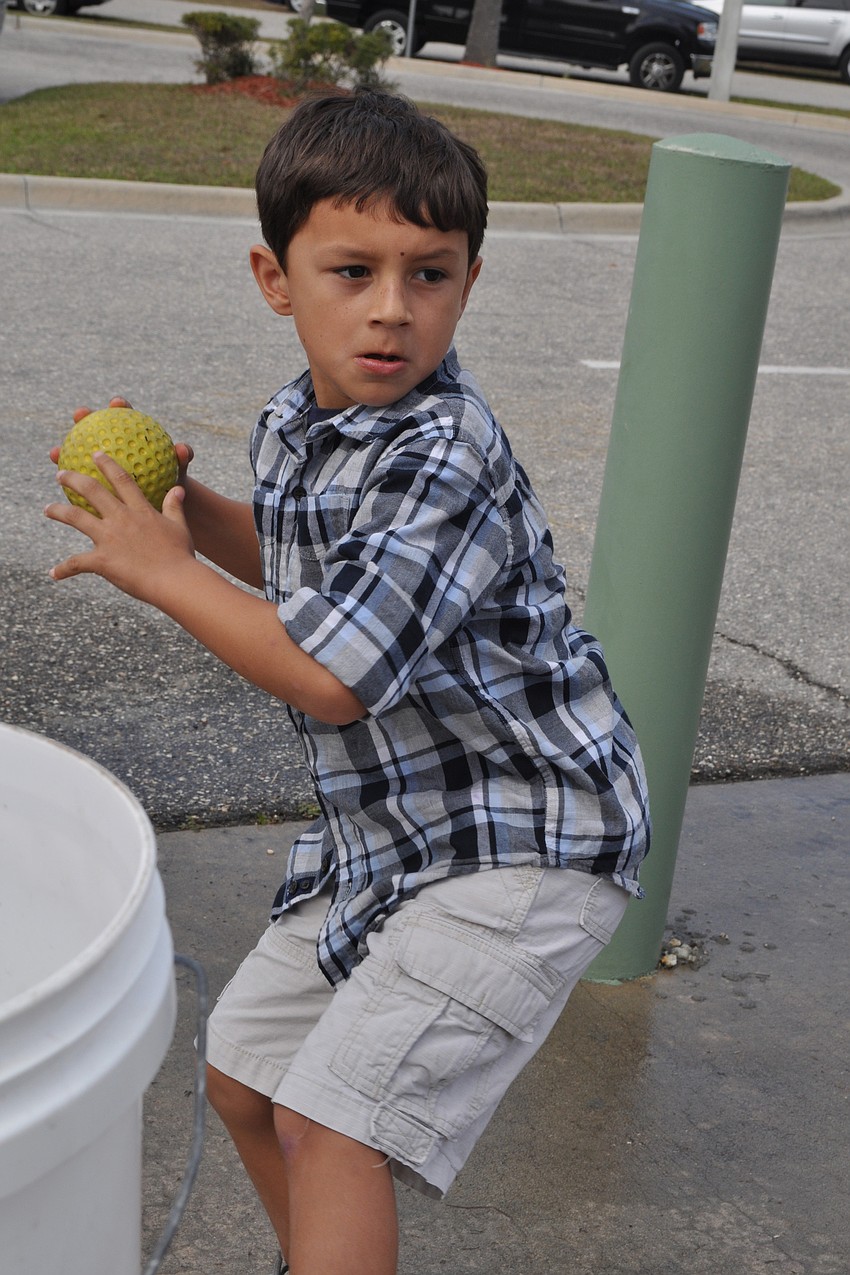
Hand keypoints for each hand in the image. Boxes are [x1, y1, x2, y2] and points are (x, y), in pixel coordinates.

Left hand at [45, 450, 196, 607]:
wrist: (174, 580)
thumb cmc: (181, 556)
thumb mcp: (180, 527)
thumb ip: (175, 507)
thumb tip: (179, 488)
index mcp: (141, 511)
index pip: (122, 480)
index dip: (107, 464)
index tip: (96, 454)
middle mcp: (121, 519)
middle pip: (92, 491)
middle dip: (73, 479)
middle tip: (61, 473)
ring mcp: (109, 538)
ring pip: (76, 517)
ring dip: (58, 511)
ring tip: (47, 509)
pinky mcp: (102, 561)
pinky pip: (76, 563)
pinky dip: (63, 569)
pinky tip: (54, 573)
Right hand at [49, 396, 193, 480]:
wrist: (163, 502)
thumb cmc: (171, 482)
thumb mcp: (178, 472)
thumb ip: (181, 459)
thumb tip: (183, 449)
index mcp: (134, 438)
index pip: (127, 417)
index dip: (121, 408)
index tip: (117, 404)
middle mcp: (114, 445)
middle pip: (97, 427)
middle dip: (84, 418)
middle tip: (79, 415)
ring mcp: (102, 462)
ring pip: (81, 452)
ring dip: (66, 449)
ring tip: (54, 452)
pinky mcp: (95, 480)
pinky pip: (81, 479)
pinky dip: (71, 480)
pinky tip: (59, 483)